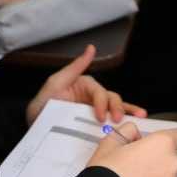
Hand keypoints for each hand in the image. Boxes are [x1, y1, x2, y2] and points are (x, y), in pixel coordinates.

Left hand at [26, 45, 147, 124]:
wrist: (36, 128)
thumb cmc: (43, 104)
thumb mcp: (55, 83)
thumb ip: (74, 67)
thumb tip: (91, 48)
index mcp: (85, 85)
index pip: (99, 92)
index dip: (102, 103)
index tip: (100, 116)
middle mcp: (93, 97)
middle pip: (112, 99)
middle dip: (118, 108)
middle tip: (118, 120)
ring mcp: (95, 111)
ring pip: (116, 108)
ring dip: (129, 111)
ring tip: (140, 117)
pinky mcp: (95, 124)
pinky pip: (112, 122)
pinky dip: (125, 120)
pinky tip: (138, 123)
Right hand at [87, 123, 176, 176]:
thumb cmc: (108, 172)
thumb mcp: (112, 140)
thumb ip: (128, 131)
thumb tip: (134, 134)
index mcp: (161, 144)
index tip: (173, 140)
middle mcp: (171, 163)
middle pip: (171, 156)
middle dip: (157, 157)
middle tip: (135, 162)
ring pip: (167, 175)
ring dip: (155, 175)